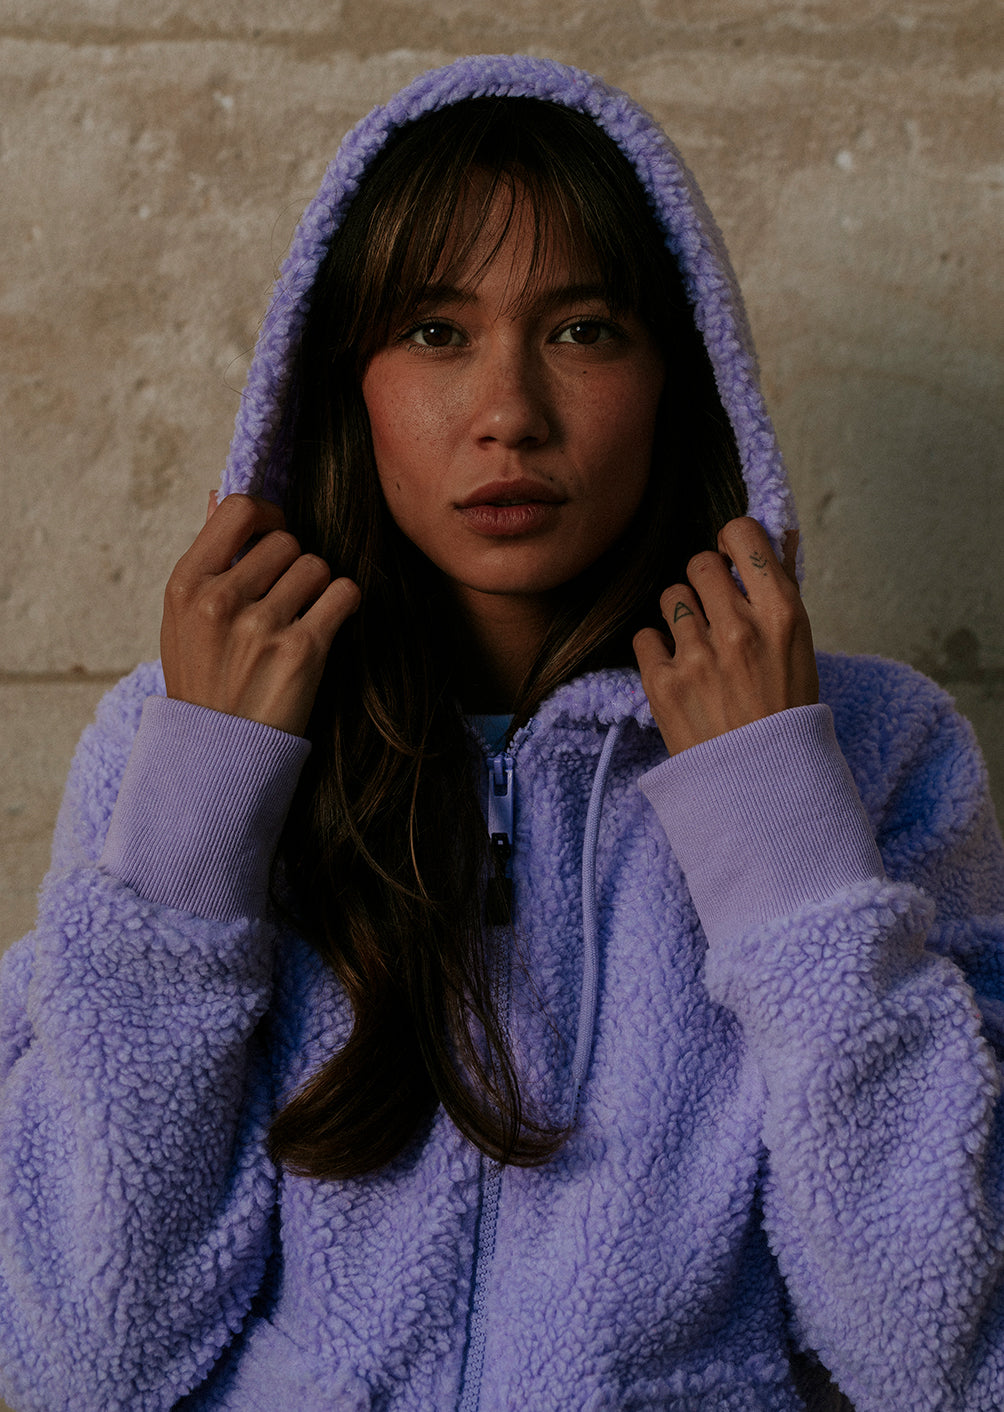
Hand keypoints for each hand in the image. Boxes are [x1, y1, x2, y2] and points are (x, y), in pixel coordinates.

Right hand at [161, 492, 360, 735]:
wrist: (218, 753)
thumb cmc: (203, 681)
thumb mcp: (182, 620)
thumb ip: (205, 559)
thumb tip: (219, 496)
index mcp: (186, 584)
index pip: (238, 510)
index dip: (267, 517)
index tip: (274, 538)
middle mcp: (220, 600)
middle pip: (287, 542)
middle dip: (293, 565)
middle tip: (286, 600)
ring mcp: (260, 625)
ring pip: (317, 567)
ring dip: (318, 589)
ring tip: (300, 619)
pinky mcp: (301, 651)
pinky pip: (344, 594)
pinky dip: (343, 604)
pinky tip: (328, 624)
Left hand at [633, 517, 817, 755]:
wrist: (763, 784)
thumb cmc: (785, 712)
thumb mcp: (800, 647)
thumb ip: (782, 590)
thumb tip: (779, 535)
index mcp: (782, 615)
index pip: (743, 536)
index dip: (732, 541)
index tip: (731, 558)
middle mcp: (739, 629)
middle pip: (699, 563)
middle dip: (704, 582)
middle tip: (714, 612)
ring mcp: (698, 656)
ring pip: (671, 596)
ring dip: (681, 616)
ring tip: (698, 648)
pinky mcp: (663, 683)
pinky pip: (645, 636)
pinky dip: (658, 650)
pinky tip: (679, 671)